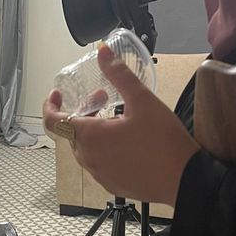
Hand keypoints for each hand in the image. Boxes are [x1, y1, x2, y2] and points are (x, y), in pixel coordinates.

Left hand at [43, 45, 199, 206]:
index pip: (53, 121)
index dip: (50, 104)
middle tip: (102, 98)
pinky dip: (104, 147)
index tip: (57, 93)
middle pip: (71, 132)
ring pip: (85, 147)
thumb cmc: (164, 142)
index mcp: (90, 137)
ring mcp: (100, 174)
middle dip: (82, 111)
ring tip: (117, 118)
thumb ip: (119, 74)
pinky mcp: (112, 184)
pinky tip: (126, 140)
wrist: (186, 180)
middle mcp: (89, 158)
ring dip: (93, 129)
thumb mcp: (142, 101)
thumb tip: (103, 51)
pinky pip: (99, 162)